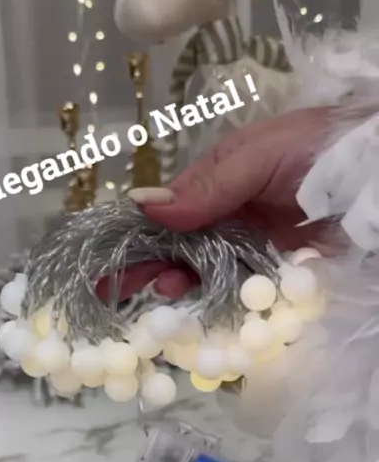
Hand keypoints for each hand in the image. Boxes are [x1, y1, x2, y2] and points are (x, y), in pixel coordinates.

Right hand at [97, 108, 339, 303]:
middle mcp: (234, 215)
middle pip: (182, 247)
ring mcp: (257, 246)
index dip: (138, 234)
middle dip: (150, 268)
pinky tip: (202, 313)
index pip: (170, 210)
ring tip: (165, 298)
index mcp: (222, 180)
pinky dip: (222, 304)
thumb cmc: (321, 149)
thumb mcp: (259, 155)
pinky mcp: (282, 274)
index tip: (109, 258)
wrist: (378, 173)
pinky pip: (245, 292)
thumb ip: (207, 185)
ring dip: (183, 287)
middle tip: (113, 293)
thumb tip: (141, 204)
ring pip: (209, 273)